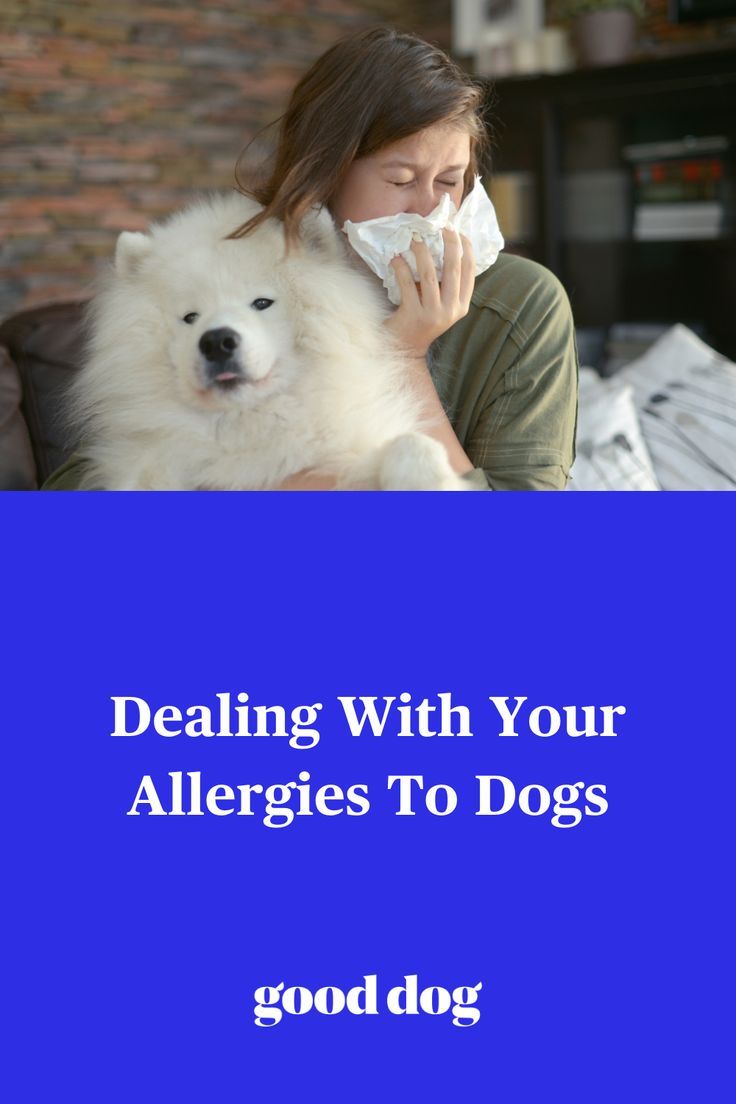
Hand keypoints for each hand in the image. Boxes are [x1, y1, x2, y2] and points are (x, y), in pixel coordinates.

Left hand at [385, 229, 474, 359]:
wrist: (406, 349)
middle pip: (452, 269)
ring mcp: (432, 314)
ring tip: (414, 239)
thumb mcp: (442, 304)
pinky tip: (395, 259)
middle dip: (448, 243)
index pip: (469, 271)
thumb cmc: (422, 320)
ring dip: (421, 252)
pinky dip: (401, 268)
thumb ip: (447, 284)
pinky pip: (407, 284)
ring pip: (428, 274)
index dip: (466, 248)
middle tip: (440, 226)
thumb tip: (447, 247)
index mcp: (461, 305)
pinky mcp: (413, 316)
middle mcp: (451, 310)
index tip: (458, 230)